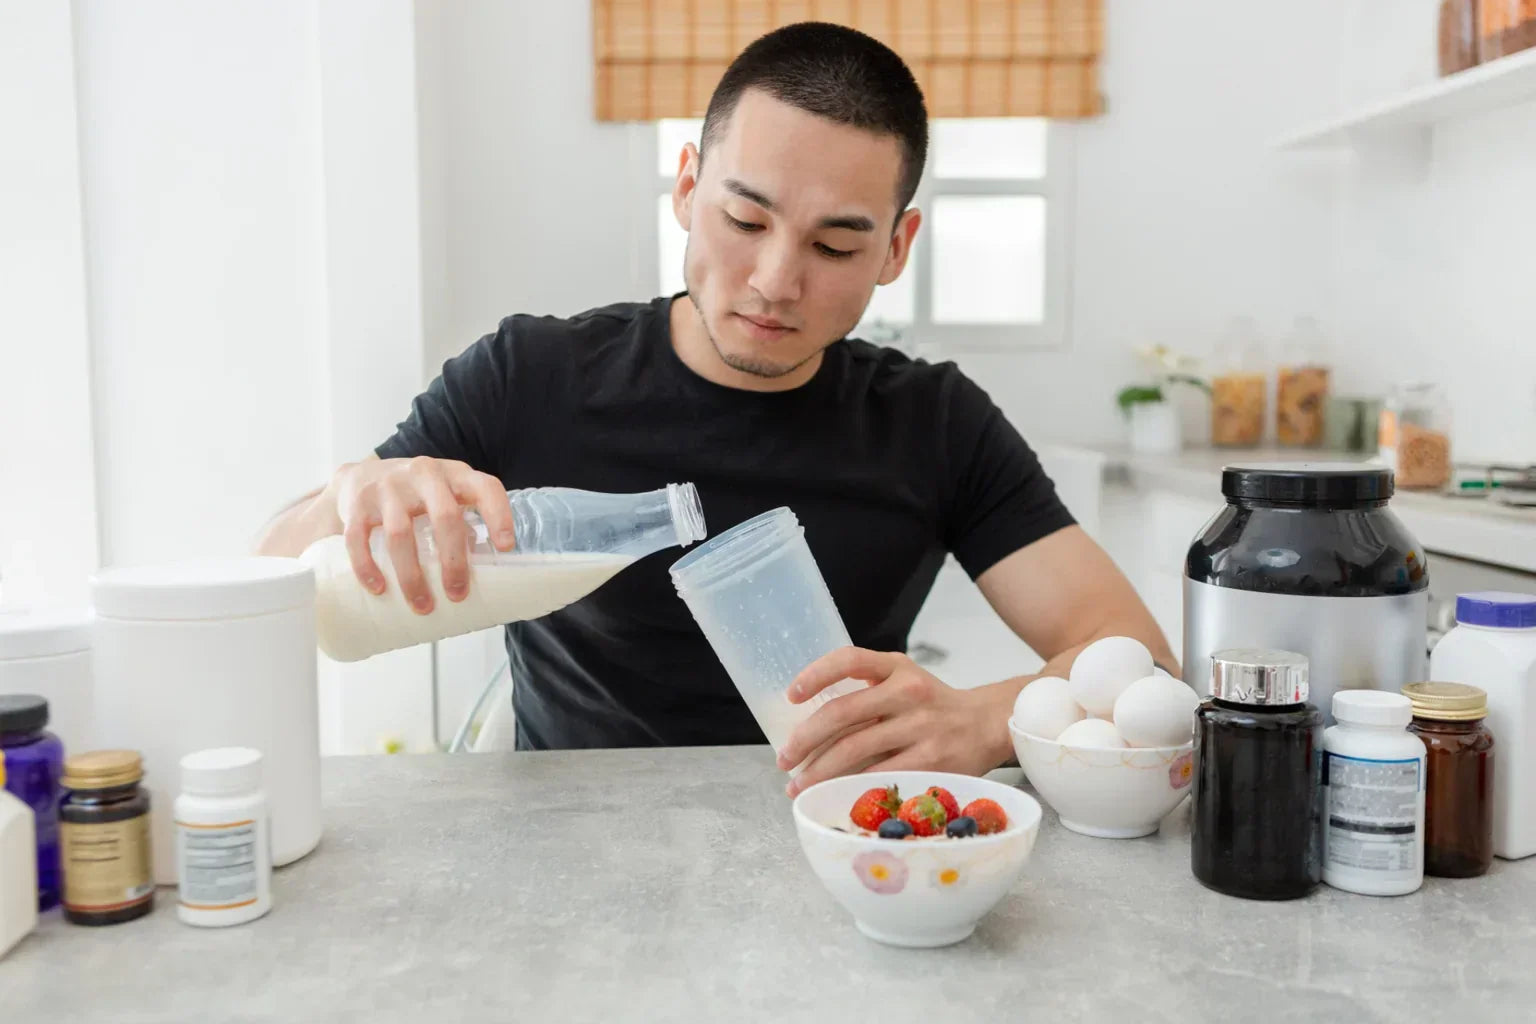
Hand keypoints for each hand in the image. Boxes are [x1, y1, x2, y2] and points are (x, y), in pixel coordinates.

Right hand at [328, 456, 512, 613]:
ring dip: (411, 575)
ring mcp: (388, 487)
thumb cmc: (416, 495)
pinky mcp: (357, 503)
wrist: (361, 476)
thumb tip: (485, 571)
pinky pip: (358, 538)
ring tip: (422, 604)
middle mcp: (424, 474)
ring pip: (400, 533)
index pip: (485, 487)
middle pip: (444, 516)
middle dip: (453, 560)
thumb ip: (464, 522)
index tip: (506, 547)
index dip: (499, 515)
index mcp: (455, 475)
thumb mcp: (445, 496)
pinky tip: (378, 588)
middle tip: (457, 594)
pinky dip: (368, 567)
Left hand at [775, 647, 1015, 796]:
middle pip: (843, 713)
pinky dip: (850, 787)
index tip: (791, 695)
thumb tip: (808, 723)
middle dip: (805, 740)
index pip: (849, 660)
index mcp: (897, 667)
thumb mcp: (904, 680)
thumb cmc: (933, 705)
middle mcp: (909, 692)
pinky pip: (880, 776)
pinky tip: (834, 794)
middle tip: (784, 759)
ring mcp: (921, 727)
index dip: (815, 674)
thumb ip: (866, 690)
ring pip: (855, 750)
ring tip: (799, 785)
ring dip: (819, 771)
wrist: (988, 724)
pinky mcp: (931, 761)